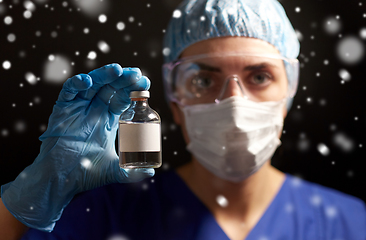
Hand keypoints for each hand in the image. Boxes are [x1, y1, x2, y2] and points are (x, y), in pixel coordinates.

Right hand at [1, 64, 153, 231]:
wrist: (60, 180)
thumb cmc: (85, 174)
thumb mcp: (114, 171)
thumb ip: (133, 172)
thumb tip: (152, 173)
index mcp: (107, 120)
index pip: (123, 99)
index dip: (133, 90)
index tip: (145, 82)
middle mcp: (94, 111)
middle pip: (111, 88)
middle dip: (123, 79)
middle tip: (136, 73)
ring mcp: (79, 108)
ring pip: (93, 85)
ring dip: (104, 75)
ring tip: (117, 70)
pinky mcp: (63, 110)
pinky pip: (69, 92)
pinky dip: (77, 84)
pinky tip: (88, 82)